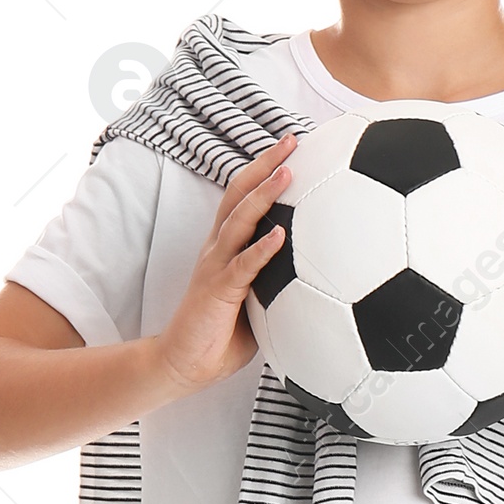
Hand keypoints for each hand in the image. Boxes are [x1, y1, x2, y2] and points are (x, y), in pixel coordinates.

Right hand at [153, 132, 295, 400]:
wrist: (184, 363)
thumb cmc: (221, 336)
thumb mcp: (259, 304)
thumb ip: (280, 285)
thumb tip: (319, 279)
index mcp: (227, 247)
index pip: (245, 198)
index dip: (265, 171)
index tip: (294, 149)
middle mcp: (218, 248)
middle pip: (240, 194)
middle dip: (265, 164)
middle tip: (292, 140)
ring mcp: (216, 266)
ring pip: (239, 220)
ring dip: (264, 194)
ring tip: (288, 172)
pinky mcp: (218, 290)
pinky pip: (243, 265)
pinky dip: (262, 248)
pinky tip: (282, 234)